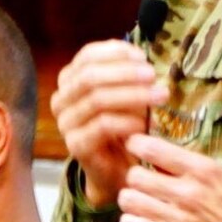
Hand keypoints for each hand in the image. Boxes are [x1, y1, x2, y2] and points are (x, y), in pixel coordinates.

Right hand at [51, 41, 167, 207]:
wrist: (117, 168)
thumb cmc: (124, 126)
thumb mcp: (127, 92)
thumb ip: (127, 72)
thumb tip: (139, 56)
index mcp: (69, 80)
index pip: (87, 56)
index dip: (115, 52)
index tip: (142, 57)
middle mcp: (61, 100)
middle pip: (90, 77)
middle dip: (125, 73)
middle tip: (153, 76)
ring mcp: (66, 124)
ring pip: (97, 100)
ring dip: (133, 95)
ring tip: (160, 96)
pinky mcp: (76, 146)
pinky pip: (103, 126)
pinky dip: (128, 121)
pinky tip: (145, 123)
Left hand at [118, 133, 221, 221]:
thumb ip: (194, 169)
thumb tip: (163, 160)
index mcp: (203, 170)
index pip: (153, 148)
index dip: (137, 146)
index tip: (135, 148)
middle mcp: (187, 191)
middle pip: (135, 174)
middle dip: (135, 178)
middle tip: (142, 184)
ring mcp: (177, 217)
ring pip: (129, 199)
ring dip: (131, 201)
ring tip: (140, 204)